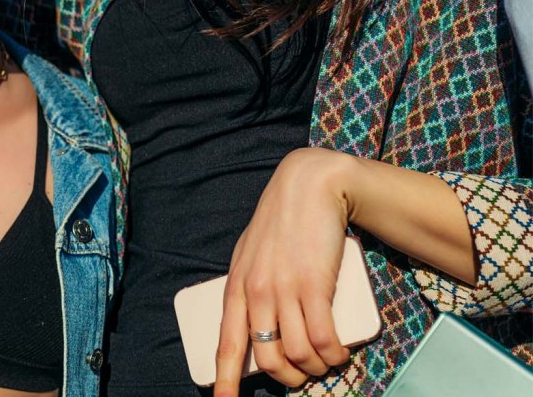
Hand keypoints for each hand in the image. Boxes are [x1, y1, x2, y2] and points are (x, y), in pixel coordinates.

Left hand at [214, 148, 354, 395]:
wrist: (309, 187)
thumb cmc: (281, 223)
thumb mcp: (251, 255)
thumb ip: (249, 288)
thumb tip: (256, 327)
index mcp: (236, 287)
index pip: (226, 344)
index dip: (226, 380)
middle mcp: (257, 292)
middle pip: (268, 359)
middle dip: (289, 379)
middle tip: (303, 376)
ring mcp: (285, 290)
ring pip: (298, 354)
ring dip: (316, 369)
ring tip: (326, 363)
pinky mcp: (315, 285)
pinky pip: (323, 338)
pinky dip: (333, 356)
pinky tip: (339, 355)